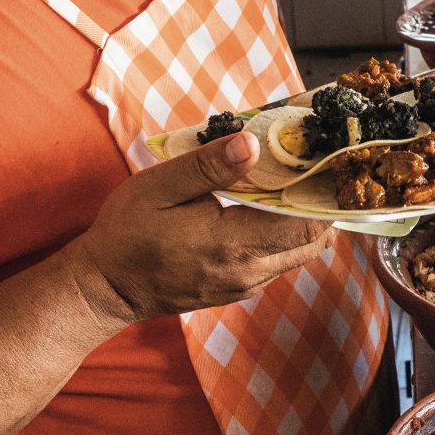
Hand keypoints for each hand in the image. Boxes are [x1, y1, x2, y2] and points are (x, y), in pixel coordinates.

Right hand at [68, 131, 334, 322]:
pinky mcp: (239, 290)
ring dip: (304, 222)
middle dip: (321, 206)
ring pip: (300, 254)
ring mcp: (246, 286)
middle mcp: (249, 272)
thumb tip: (253, 144)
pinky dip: (285, 238)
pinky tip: (269, 211)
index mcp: (234, 244)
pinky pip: (278, 263)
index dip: (324, 194)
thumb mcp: (161, 187)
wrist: (105, 287)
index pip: (306, 224)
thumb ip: (209, 165)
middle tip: (317, 170)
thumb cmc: (127, 232)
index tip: (329, 163)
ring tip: (295, 185)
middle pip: (314, 241)